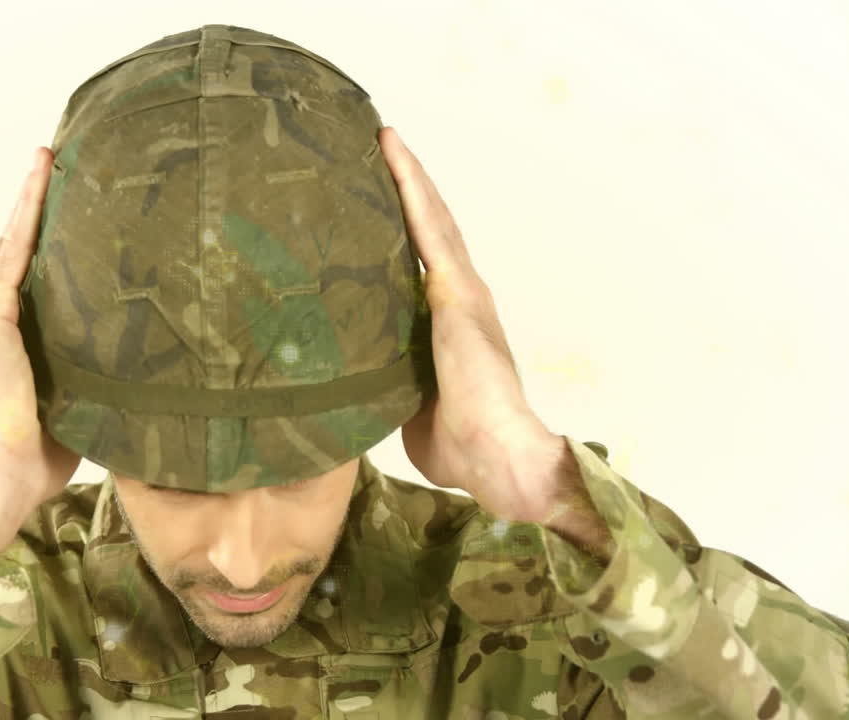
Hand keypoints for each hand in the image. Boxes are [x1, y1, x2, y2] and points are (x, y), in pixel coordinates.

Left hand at [379, 127, 564, 522]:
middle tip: (375, 150)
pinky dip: (411, 189)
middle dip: (405, 190)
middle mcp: (461, 299)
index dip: (404, 229)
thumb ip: (387, 387)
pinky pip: (428, 229)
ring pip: (430, 219)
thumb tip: (351, 390)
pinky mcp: (457, 293)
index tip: (378, 200)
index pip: (421, 265)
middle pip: (429, 231)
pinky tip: (392, 155)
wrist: (497, 458)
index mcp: (450, 326)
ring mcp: (463, 292)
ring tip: (380, 137)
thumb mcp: (408, 407)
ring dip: (406, 176)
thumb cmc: (458, 444)